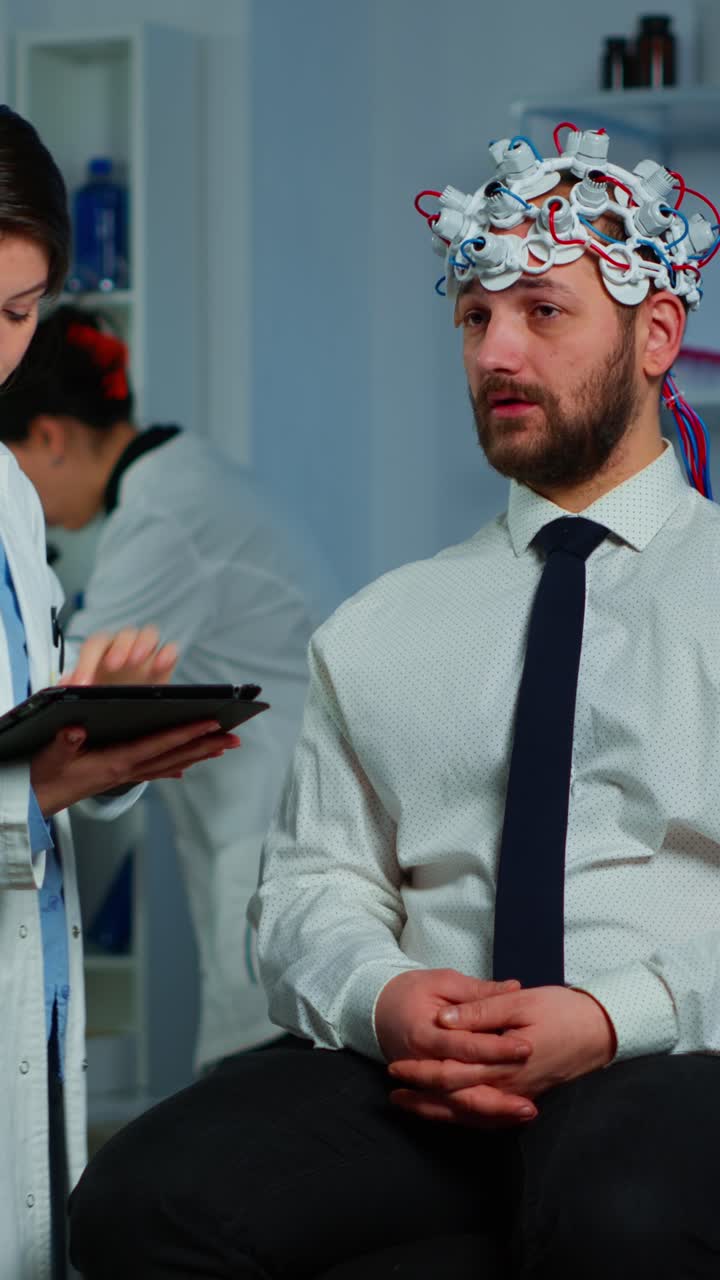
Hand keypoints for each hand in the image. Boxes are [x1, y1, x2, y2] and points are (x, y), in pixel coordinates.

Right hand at [31, 719, 239, 816]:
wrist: (38, 798)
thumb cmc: (46, 773)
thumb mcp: (51, 755)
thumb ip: (65, 742)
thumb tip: (76, 730)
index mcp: (116, 762)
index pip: (159, 744)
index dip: (185, 733)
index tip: (210, 724)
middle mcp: (128, 770)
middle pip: (175, 755)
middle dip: (206, 746)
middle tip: (234, 738)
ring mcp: (128, 775)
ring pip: (172, 763)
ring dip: (199, 754)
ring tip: (224, 746)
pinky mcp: (122, 776)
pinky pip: (157, 771)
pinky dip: (176, 766)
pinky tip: (188, 765)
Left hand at [61, 625, 176, 686]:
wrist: (128, 711)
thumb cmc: (105, 695)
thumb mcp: (87, 695)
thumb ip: (73, 686)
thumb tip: (65, 682)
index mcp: (101, 654)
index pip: (93, 646)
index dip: (86, 662)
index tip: (83, 683)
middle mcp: (124, 649)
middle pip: (123, 635)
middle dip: (119, 647)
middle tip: (113, 664)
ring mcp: (146, 654)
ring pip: (148, 634)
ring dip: (142, 643)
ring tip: (137, 659)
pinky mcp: (165, 664)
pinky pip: (170, 649)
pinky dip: (167, 653)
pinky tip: (161, 664)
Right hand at [375, 969, 535, 1125]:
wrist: (378, 1009)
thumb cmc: (412, 991)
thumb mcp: (443, 981)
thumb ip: (478, 991)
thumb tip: (514, 988)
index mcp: (423, 1033)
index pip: (464, 1046)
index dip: (495, 1048)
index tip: (526, 1047)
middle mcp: (421, 1063)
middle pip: (460, 1086)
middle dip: (497, 1096)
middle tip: (530, 1100)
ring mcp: (421, 1082)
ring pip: (457, 1106)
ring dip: (491, 1112)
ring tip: (525, 1111)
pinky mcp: (426, 1091)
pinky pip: (453, 1111)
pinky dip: (478, 1117)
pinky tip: (506, 1119)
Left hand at [388, 985, 615, 1126]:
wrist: (601, 1030)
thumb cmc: (561, 1010)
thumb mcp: (520, 1002)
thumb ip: (481, 1011)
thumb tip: (445, 1019)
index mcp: (503, 1062)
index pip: (452, 1074)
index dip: (421, 1073)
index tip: (395, 1068)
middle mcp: (509, 1087)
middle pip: (456, 1101)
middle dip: (422, 1098)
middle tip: (393, 1092)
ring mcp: (518, 1096)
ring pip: (471, 1115)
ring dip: (438, 1112)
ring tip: (410, 1105)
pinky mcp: (526, 1096)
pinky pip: (489, 1116)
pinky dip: (464, 1118)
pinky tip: (449, 1114)